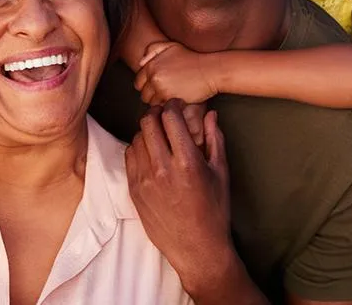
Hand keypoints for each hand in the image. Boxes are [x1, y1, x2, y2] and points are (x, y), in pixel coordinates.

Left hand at [125, 99, 232, 294]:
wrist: (196, 247)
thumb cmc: (214, 210)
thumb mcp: (221, 173)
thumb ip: (215, 140)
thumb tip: (210, 115)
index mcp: (187, 162)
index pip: (170, 118)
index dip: (173, 105)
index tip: (178, 105)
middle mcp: (163, 169)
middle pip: (148, 123)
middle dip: (157, 113)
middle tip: (165, 115)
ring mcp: (145, 180)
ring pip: (137, 139)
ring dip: (147, 131)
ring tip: (159, 135)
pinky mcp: (134, 191)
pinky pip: (129, 157)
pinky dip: (138, 148)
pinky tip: (150, 152)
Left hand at [134, 41, 218, 104]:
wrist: (211, 70)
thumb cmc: (193, 59)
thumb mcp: (172, 47)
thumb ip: (153, 50)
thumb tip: (141, 63)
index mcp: (152, 64)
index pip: (138, 82)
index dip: (148, 85)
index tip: (159, 85)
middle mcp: (154, 76)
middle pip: (143, 94)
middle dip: (152, 94)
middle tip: (165, 92)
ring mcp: (161, 88)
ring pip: (151, 102)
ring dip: (159, 101)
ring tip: (171, 95)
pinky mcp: (170, 98)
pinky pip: (162, 107)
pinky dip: (167, 105)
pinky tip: (176, 99)